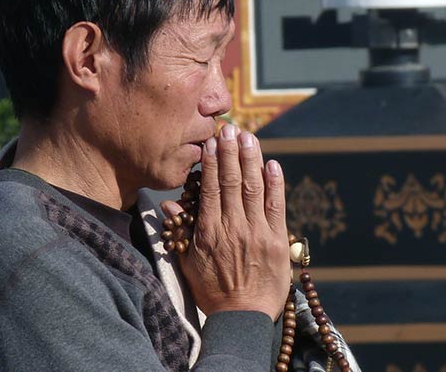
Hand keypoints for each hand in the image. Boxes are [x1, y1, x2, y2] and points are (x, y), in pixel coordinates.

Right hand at [161, 124, 290, 320]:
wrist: (242, 317)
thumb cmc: (212, 291)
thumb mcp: (188, 263)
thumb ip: (180, 231)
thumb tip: (168, 205)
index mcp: (209, 232)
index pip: (211, 189)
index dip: (212, 162)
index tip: (211, 142)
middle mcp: (233, 228)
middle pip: (232, 182)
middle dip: (231, 152)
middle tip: (230, 128)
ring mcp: (258, 233)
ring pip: (254, 188)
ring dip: (251, 159)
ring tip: (248, 137)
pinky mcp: (277, 241)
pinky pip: (276, 206)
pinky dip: (275, 184)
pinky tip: (272, 164)